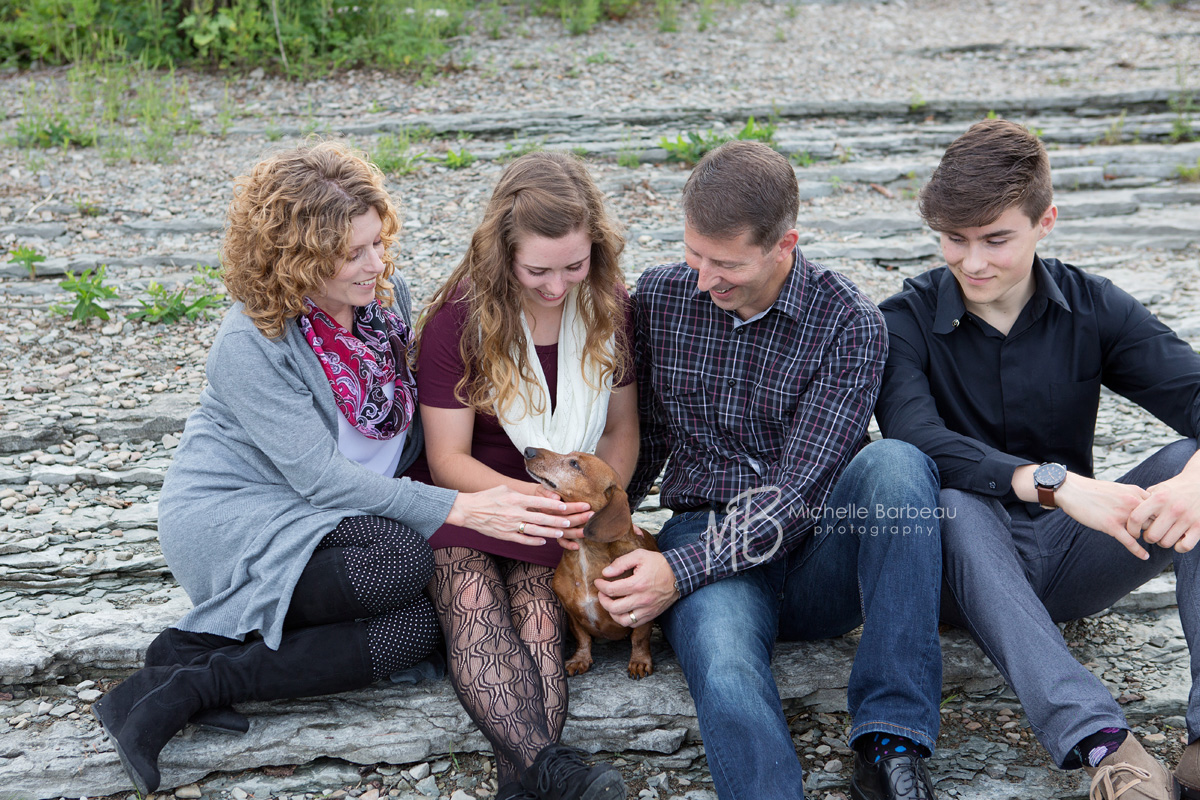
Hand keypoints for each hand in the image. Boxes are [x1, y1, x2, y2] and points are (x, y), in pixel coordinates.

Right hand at [447, 486, 589, 545]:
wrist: (468, 511)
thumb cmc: (488, 497)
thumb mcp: (505, 489)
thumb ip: (523, 494)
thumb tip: (539, 496)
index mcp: (516, 500)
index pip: (540, 503)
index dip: (555, 506)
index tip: (567, 507)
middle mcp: (515, 513)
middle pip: (541, 519)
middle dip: (558, 521)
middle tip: (571, 522)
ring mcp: (510, 526)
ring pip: (535, 531)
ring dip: (550, 532)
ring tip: (561, 533)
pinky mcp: (505, 535)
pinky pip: (523, 540)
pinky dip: (535, 541)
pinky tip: (544, 541)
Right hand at [530, 485, 592, 550]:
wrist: (532, 502)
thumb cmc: (541, 493)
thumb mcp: (542, 489)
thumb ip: (548, 492)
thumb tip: (556, 498)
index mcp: (546, 507)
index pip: (563, 508)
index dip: (574, 507)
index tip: (587, 505)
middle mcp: (548, 519)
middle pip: (565, 520)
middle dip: (580, 518)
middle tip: (592, 515)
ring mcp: (551, 528)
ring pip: (564, 532)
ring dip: (576, 532)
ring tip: (587, 530)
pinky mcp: (553, 534)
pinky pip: (560, 542)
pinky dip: (567, 545)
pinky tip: (577, 547)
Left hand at [595, 549, 679, 626]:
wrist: (680, 574)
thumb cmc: (659, 564)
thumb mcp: (640, 555)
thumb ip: (621, 562)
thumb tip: (605, 573)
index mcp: (638, 584)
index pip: (612, 590)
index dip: (601, 586)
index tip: (598, 582)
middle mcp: (642, 599)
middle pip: (614, 608)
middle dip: (603, 600)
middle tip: (602, 593)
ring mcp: (647, 609)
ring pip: (623, 620)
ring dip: (612, 613)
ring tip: (610, 603)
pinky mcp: (651, 615)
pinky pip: (634, 624)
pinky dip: (625, 619)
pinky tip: (622, 610)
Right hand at [1055, 474, 1150, 559]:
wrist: (1072, 490)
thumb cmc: (1093, 490)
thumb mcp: (1118, 488)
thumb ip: (1133, 496)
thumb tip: (1144, 507)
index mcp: (1135, 491)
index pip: (1158, 507)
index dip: (1160, 516)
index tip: (1159, 522)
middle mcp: (1132, 502)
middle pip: (1154, 520)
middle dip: (1154, 528)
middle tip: (1153, 534)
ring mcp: (1122, 514)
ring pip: (1143, 531)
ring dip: (1143, 536)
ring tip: (1143, 540)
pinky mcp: (1111, 525)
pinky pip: (1130, 542)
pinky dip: (1138, 551)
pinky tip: (1144, 557)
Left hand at [1129, 469, 1199, 552]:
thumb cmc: (1174, 489)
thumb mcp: (1158, 489)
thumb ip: (1142, 500)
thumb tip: (1125, 512)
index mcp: (1159, 498)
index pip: (1136, 518)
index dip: (1131, 528)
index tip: (1132, 531)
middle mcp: (1173, 509)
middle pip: (1151, 535)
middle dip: (1148, 537)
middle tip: (1150, 533)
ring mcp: (1187, 518)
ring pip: (1166, 543)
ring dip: (1162, 542)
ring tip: (1163, 535)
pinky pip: (1184, 546)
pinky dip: (1178, 547)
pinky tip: (1177, 540)